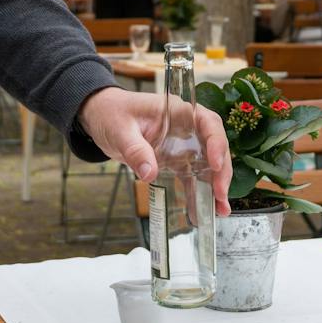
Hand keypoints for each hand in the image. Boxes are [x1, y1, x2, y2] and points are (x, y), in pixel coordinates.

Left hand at [78, 86, 230, 215]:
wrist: (100, 117)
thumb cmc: (112, 114)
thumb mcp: (120, 130)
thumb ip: (135, 149)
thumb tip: (150, 174)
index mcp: (178, 112)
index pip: (208, 123)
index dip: (217, 143)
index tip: (215, 164)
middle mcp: (186, 127)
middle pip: (214, 147)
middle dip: (221, 172)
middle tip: (221, 194)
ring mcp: (182, 145)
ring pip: (207, 165)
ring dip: (215, 186)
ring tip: (221, 210)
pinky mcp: (174, 160)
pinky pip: (190, 177)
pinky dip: (197, 193)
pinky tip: (202, 211)